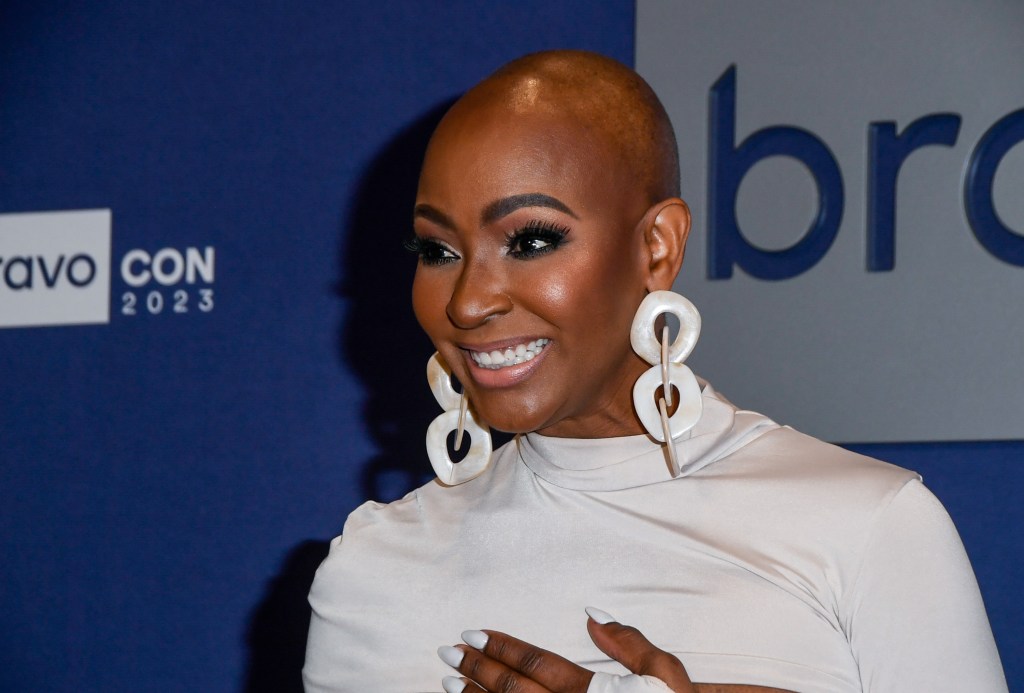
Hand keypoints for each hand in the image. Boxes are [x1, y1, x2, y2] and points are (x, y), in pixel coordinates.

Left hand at [437, 607, 693, 692]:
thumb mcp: (666, 674)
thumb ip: (630, 642)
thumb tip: (591, 614)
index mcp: (593, 692)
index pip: (537, 663)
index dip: (502, 647)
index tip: (472, 634)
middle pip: (513, 691)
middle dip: (477, 670)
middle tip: (447, 653)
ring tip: (448, 684)